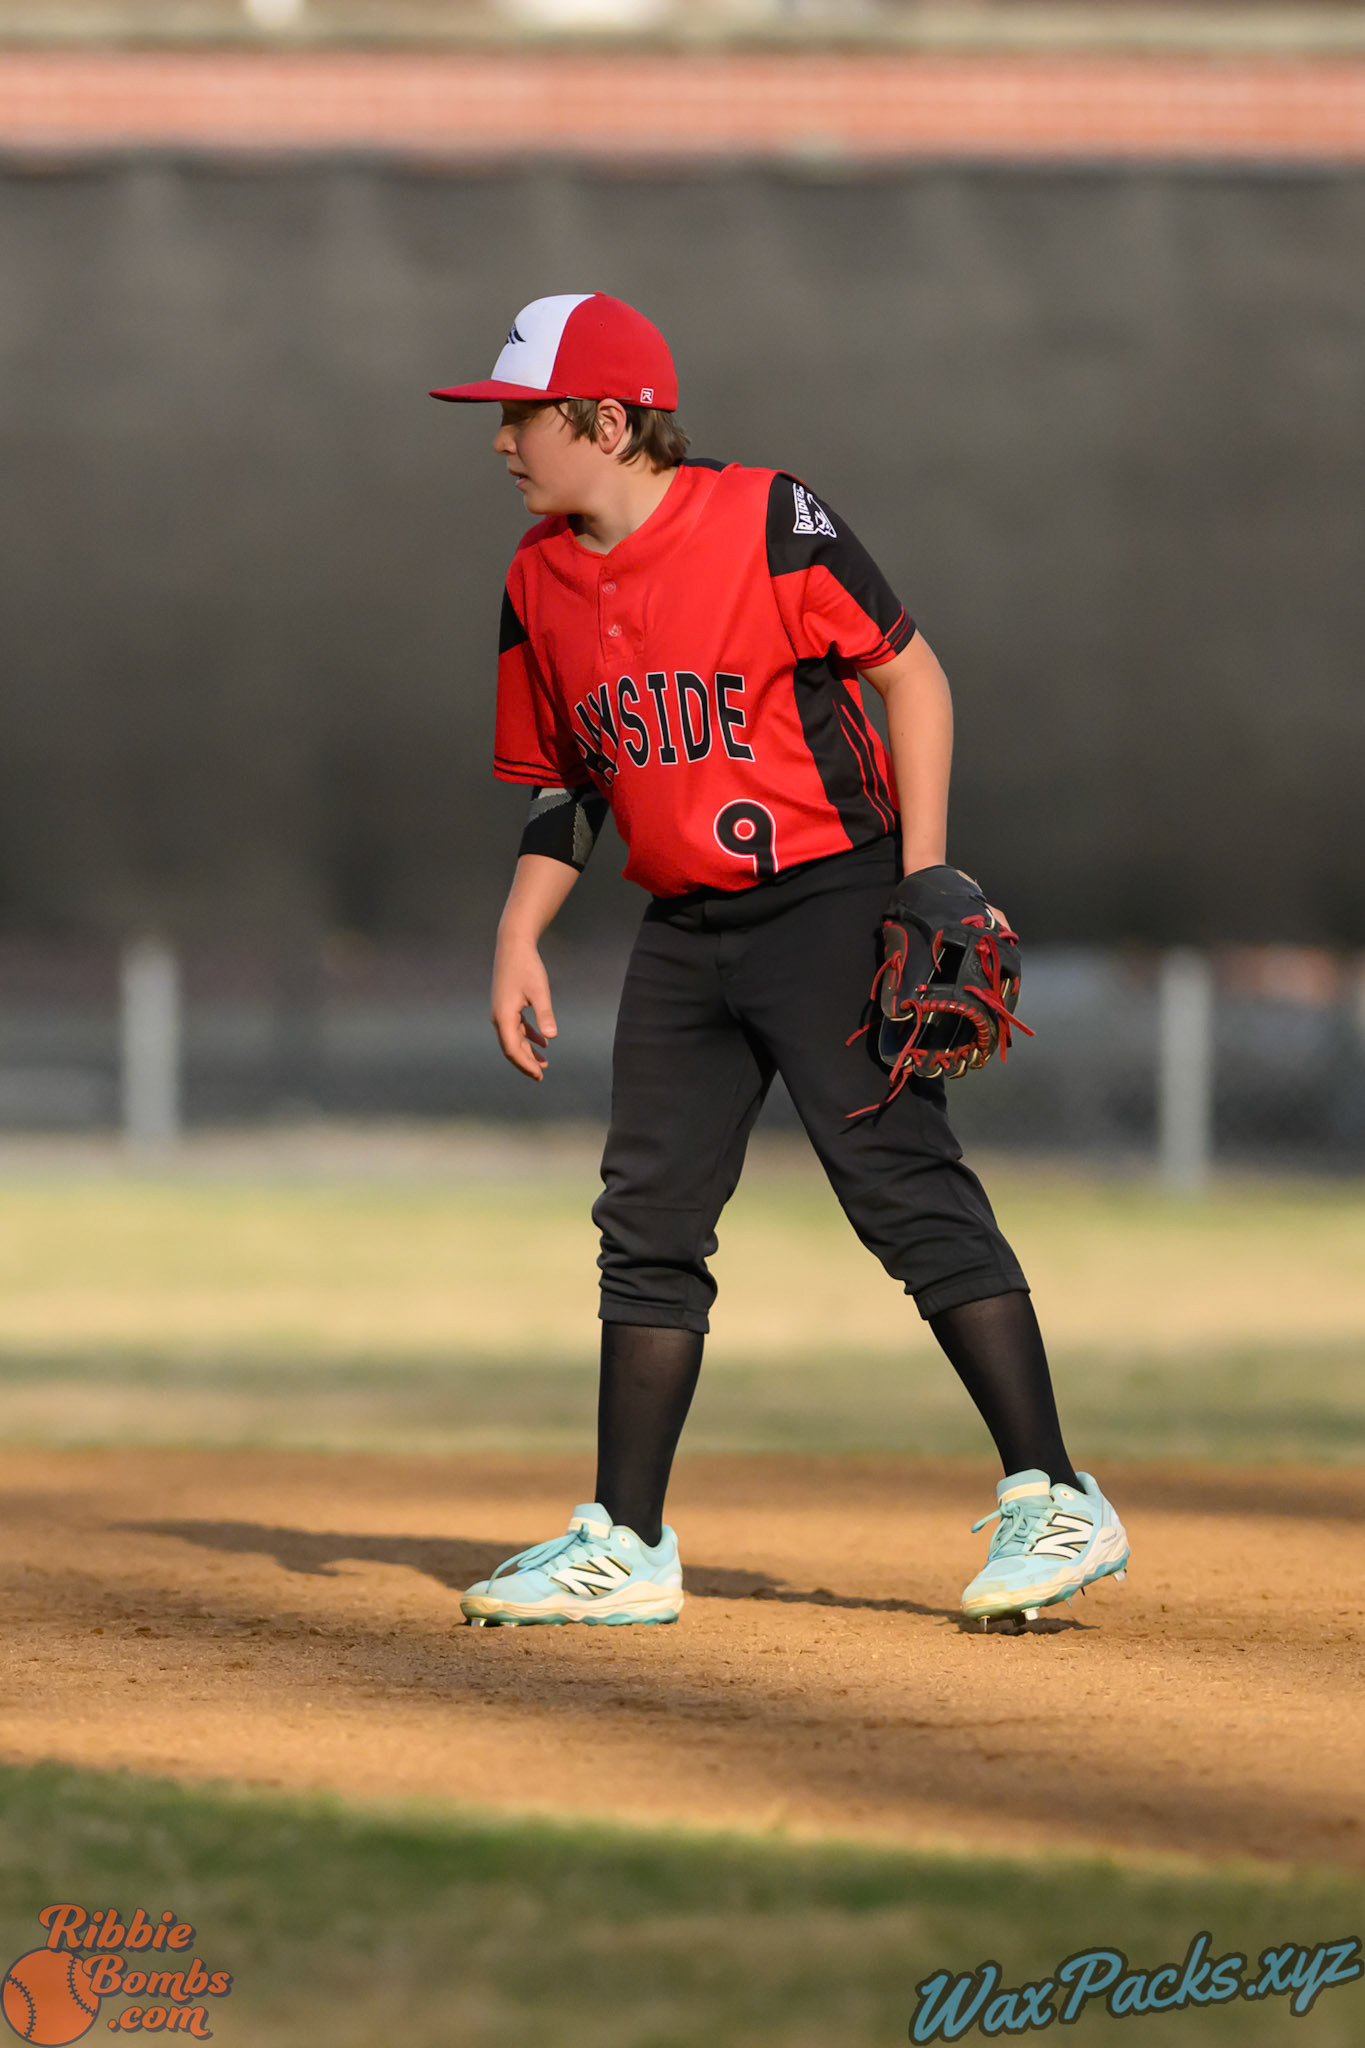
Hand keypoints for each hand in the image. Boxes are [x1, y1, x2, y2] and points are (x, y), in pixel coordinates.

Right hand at [490, 931, 557, 1080]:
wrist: (513, 946)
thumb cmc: (527, 967)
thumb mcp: (540, 992)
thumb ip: (545, 1015)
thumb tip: (551, 1038)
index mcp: (504, 1016)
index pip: (512, 1048)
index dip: (525, 1064)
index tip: (539, 1075)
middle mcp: (499, 1017)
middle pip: (511, 1047)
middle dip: (525, 1062)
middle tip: (541, 1076)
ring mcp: (502, 1011)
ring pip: (514, 1038)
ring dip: (527, 1051)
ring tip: (544, 1063)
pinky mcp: (507, 1005)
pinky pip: (516, 1027)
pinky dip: (528, 1036)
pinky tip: (543, 1043)